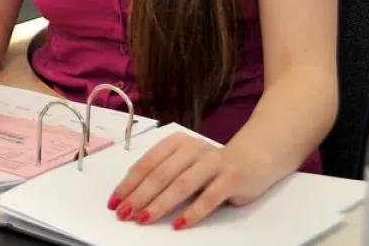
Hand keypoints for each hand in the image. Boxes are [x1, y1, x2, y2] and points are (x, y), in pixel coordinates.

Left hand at [108, 132, 274, 229]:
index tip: (114, 201)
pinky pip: (209, 198)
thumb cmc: (212, 166)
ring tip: (144, 219)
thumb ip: (164, 173)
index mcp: (176, 143)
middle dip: (139, 196)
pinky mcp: (231, 177)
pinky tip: (178, 225)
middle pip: (160, 174)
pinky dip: (192, 213)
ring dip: (159, 204)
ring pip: (181, 185)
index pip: (146, 164)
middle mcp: (192, 148)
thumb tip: (131, 196)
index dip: (129, 183)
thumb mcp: (184, 164)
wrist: (255, 158)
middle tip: (124, 213)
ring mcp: (213, 161)